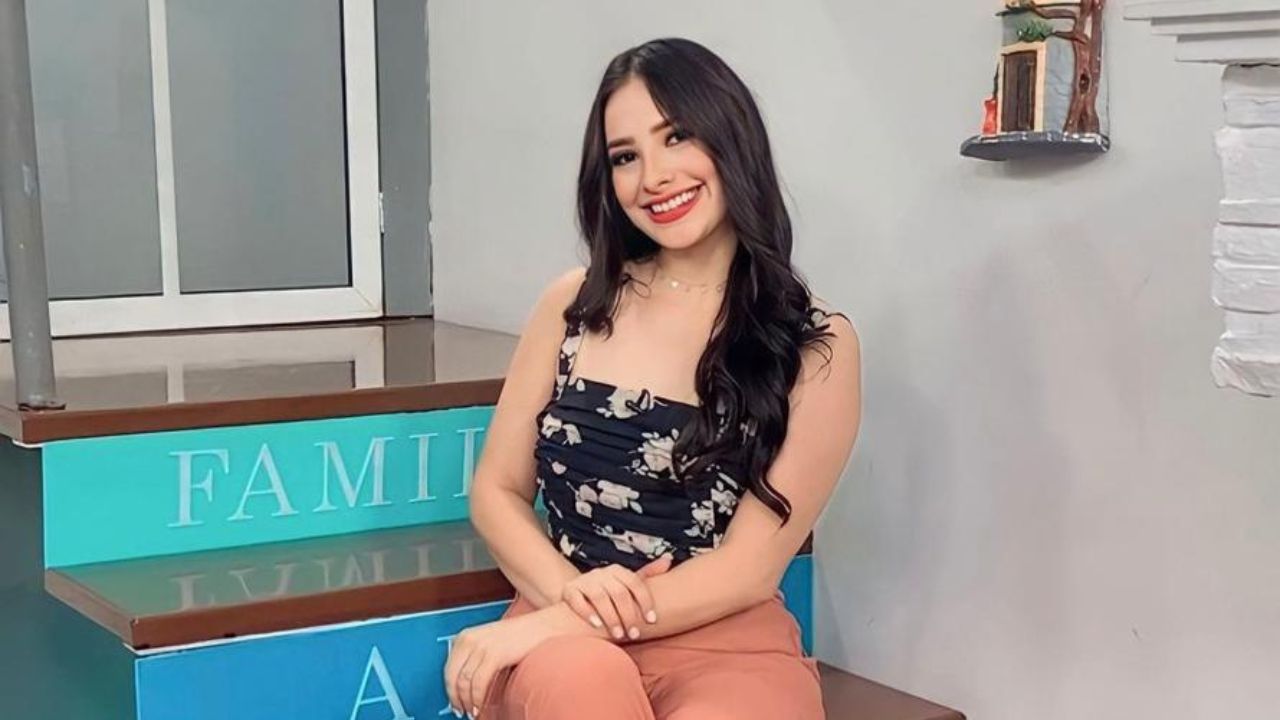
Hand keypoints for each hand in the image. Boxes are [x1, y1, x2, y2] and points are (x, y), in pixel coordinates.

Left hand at [443, 611, 557, 718]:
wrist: (546, 625)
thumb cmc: (523, 635)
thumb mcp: (493, 642)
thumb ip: (478, 658)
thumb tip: (467, 684)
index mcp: (466, 636)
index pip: (448, 669)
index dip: (450, 690)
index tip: (454, 702)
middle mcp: (470, 639)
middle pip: (452, 677)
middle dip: (456, 698)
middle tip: (462, 711)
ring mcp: (481, 646)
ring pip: (464, 682)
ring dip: (466, 701)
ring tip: (473, 712)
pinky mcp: (494, 654)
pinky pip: (478, 683)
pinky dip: (477, 699)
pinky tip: (480, 707)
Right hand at [561, 554, 672, 640]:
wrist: (578, 599)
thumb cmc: (609, 595)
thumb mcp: (626, 584)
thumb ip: (647, 574)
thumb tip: (669, 558)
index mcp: (618, 570)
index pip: (636, 583)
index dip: (645, 602)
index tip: (652, 621)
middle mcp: (601, 573)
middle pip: (619, 593)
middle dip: (628, 615)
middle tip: (634, 635)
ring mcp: (584, 580)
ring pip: (599, 597)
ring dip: (610, 617)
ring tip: (618, 635)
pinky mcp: (569, 590)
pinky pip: (578, 600)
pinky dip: (587, 612)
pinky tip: (597, 626)